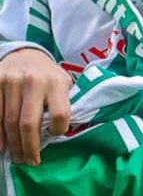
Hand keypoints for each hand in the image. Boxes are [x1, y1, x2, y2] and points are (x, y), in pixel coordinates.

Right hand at [0, 48, 72, 164]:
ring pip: (8, 122)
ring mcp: (12, 82)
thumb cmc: (48, 75)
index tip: (56, 136)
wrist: (25, 55)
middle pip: (28, 123)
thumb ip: (63, 103)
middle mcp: (34, 81)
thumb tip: (61, 133)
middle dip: (29, 147)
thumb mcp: (63, 83)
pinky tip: (2, 145)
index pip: (59, 113)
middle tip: (30, 162)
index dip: (58, 129)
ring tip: (16, 157)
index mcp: (56, 82)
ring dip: (12, 144)